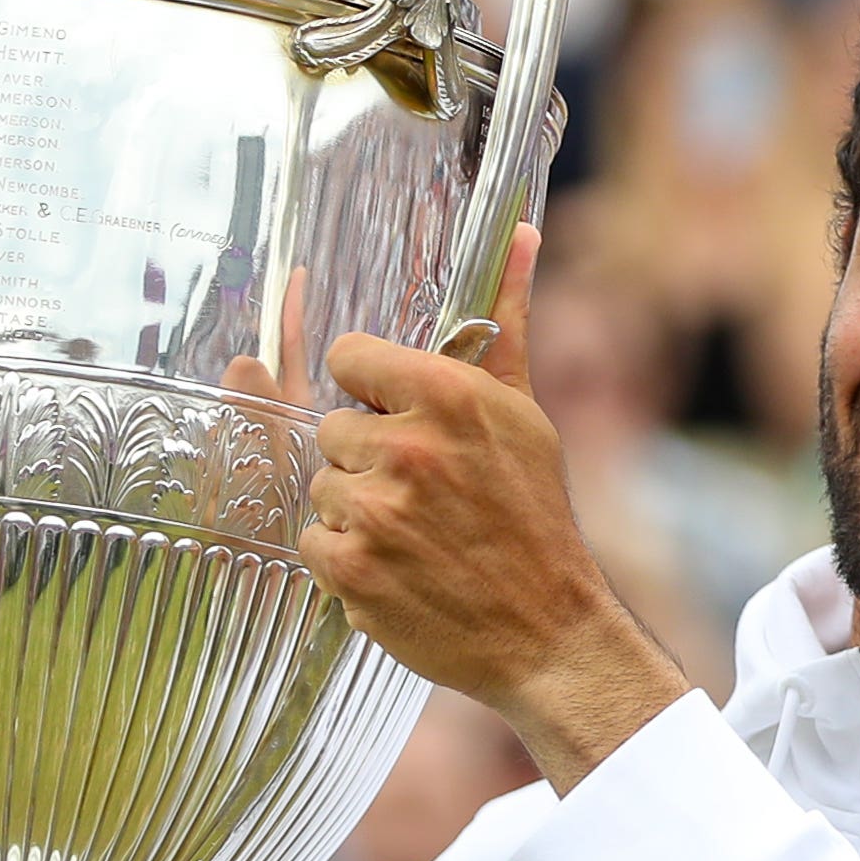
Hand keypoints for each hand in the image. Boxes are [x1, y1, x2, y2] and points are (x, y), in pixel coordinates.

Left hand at [300, 226, 685, 792]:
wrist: (548, 630)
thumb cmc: (534, 517)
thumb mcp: (524, 413)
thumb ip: (503, 324)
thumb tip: (520, 230)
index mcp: (447, 396)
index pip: (349, 356)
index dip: (371, 389)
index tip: (399, 418)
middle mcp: (407, 447)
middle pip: (331, 428)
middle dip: (367, 458)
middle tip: (423, 493)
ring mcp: (374, 511)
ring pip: (319, 486)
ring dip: (355, 511)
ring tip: (413, 534)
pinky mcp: (350, 570)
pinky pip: (311, 542)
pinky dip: (345, 560)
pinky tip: (397, 568)